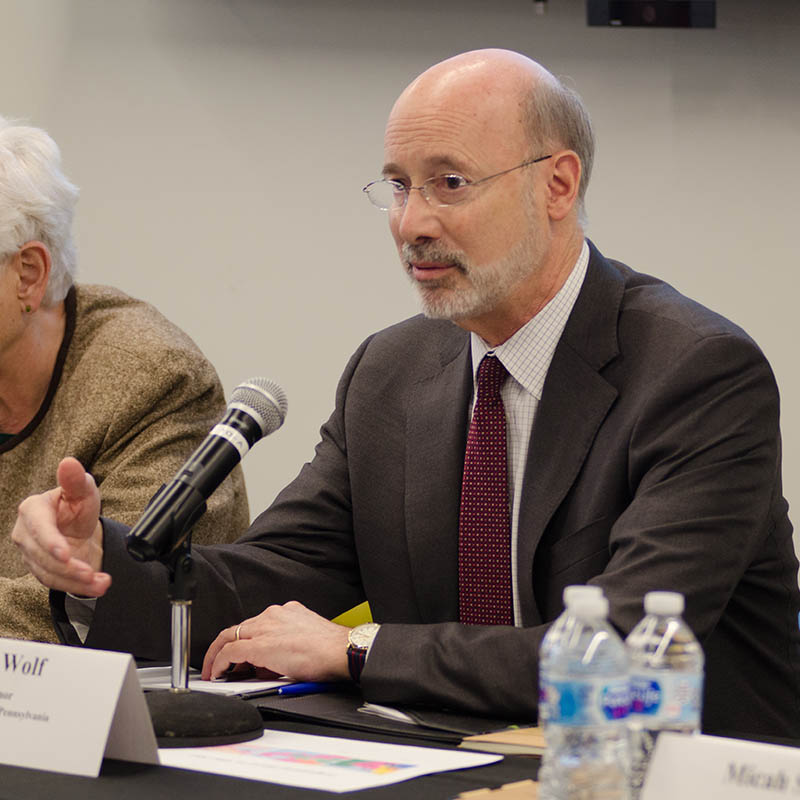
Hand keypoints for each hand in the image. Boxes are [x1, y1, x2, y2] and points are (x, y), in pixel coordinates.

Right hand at [12, 456, 109, 596]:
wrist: (79, 527)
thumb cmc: (78, 504)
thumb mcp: (83, 490)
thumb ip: (76, 479)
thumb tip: (69, 462)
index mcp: (33, 509)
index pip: (38, 528)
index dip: (51, 543)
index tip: (66, 554)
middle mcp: (25, 534)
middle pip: (42, 556)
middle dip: (68, 567)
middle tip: (91, 572)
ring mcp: (30, 554)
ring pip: (49, 573)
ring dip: (76, 581)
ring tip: (102, 583)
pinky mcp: (39, 570)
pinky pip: (55, 583)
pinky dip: (77, 587)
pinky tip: (97, 586)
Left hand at [201, 601, 350, 682]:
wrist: (340, 651)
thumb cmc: (330, 650)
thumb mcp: (303, 640)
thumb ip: (283, 647)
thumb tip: (267, 666)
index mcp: (286, 613)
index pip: (255, 625)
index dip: (242, 641)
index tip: (237, 655)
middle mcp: (273, 615)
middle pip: (238, 628)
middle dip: (222, 647)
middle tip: (216, 663)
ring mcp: (265, 628)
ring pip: (229, 636)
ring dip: (219, 655)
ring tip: (214, 671)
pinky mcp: (260, 645)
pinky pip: (230, 652)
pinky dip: (219, 663)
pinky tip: (217, 673)